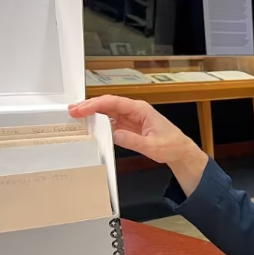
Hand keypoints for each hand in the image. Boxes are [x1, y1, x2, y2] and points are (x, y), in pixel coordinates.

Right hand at [69, 95, 197, 163]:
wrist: (180, 152)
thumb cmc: (172, 146)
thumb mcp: (152, 146)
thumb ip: (133, 140)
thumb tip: (115, 135)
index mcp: (140, 110)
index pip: (114, 102)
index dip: (96, 104)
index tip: (82, 109)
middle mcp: (134, 111)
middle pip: (107, 104)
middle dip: (89, 106)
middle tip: (72, 111)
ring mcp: (131, 118)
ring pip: (107, 112)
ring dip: (92, 114)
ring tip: (76, 116)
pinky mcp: (129, 126)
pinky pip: (111, 121)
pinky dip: (99, 123)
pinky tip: (90, 126)